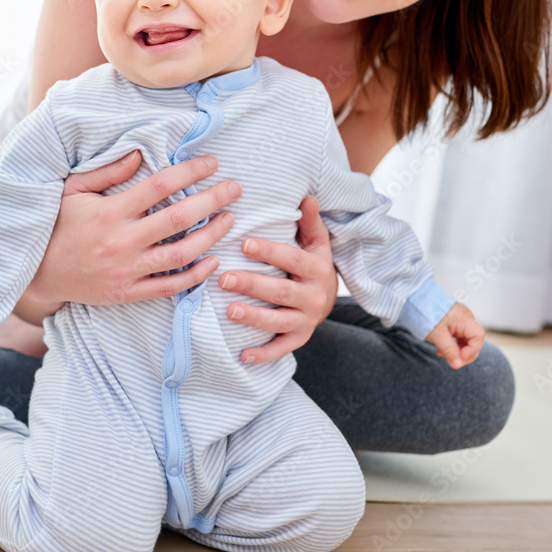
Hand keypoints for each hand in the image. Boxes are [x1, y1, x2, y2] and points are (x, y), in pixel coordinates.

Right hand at [21, 150, 240, 307]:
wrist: (39, 275)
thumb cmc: (59, 226)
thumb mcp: (73, 191)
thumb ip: (108, 172)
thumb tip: (140, 153)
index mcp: (111, 211)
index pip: (160, 185)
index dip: (191, 171)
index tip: (212, 163)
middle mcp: (122, 240)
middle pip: (179, 217)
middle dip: (213, 199)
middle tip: (235, 188)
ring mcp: (127, 269)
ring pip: (182, 253)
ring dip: (212, 235)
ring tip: (229, 219)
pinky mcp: (129, 293)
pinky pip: (170, 285)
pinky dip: (196, 275)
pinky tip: (212, 260)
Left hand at [219, 196, 336, 364]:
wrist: (328, 298)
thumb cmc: (312, 264)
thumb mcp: (316, 242)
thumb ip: (309, 221)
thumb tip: (306, 196)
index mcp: (317, 269)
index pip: (292, 260)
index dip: (269, 252)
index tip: (243, 243)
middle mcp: (314, 297)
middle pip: (281, 292)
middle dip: (252, 285)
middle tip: (223, 278)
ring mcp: (307, 321)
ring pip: (279, 321)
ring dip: (253, 317)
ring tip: (228, 310)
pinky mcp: (299, 339)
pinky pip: (281, 348)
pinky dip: (263, 354)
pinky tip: (242, 355)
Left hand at [425, 302, 484, 368]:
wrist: (413, 301)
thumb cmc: (425, 314)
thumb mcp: (437, 335)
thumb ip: (449, 350)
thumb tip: (458, 364)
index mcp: (464, 318)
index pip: (478, 336)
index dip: (472, 350)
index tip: (460, 358)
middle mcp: (465, 318)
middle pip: (474, 340)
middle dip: (464, 353)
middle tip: (453, 362)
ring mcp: (459, 320)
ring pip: (465, 340)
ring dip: (457, 351)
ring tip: (443, 355)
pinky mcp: (453, 322)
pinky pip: (458, 337)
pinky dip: (451, 346)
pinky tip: (441, 350)